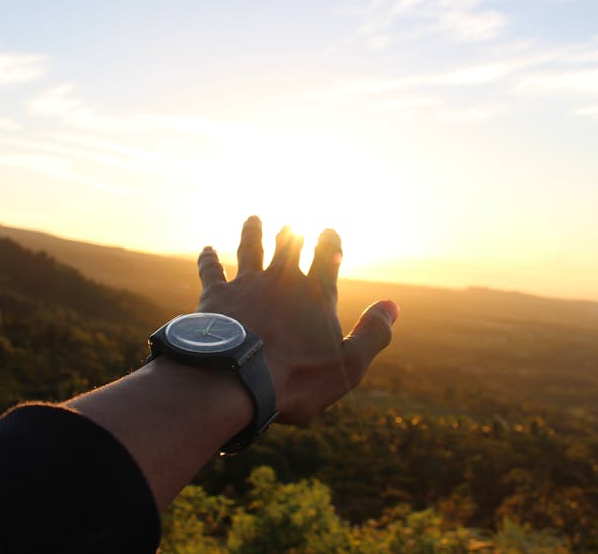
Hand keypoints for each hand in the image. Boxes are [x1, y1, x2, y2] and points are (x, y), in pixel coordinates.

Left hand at [196, 216, 398, 422]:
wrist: (237, 378)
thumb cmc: (297, 377)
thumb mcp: (350, 364)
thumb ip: (373, 333)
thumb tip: (392, 306)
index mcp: (316, 295)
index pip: (328, 257)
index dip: (330, 242)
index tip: (329, 231)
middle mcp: (282, 281)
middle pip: (288, 247)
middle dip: (291, 236)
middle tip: (292, 227)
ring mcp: (247, 284)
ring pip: (250, 249)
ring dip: (252, 233)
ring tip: (253, 220)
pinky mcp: (216, 295)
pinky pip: (212, 270)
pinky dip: (208, 259)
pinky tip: (205, 250)